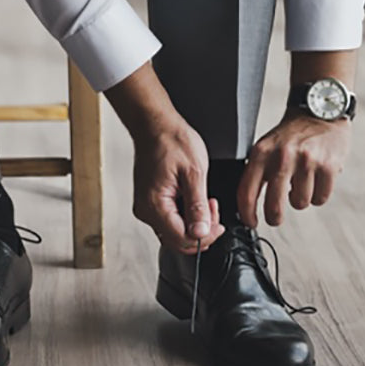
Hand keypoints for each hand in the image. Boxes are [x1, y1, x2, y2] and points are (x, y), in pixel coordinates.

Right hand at [131, 118, 225, 254]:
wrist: (155, 125)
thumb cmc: (172, 141)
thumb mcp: (194, 172)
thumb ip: (198, 206)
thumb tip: (201, 233)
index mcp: (155, 205)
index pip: (182, 239)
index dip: (204, 236)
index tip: (218, 224)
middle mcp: (146, 210)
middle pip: (177, 240)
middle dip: (201, 232)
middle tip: (214, 212)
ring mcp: (146, 207)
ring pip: (174, 232)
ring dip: (194, 224)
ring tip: (206, 203)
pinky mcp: (150, 202)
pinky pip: (169, 220)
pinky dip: (185, 216)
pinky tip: (194, 201)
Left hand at [237, 109, 351, 227]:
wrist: (321, 108)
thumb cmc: (292, 134)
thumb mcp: (266, 145)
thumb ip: (258, 171)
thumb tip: (248, 206)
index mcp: (262, 153)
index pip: (247, 192)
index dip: (247, 214)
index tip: (251, 222)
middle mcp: (283, 157)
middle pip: (274, 206)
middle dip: (274, 217)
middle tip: (275, 217)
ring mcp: (306, 161)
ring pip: (300, 204)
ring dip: (301, 199)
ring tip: (302, 182)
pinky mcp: (328, 166)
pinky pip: (320, 198)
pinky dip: (319, 195)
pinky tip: (317, 180)